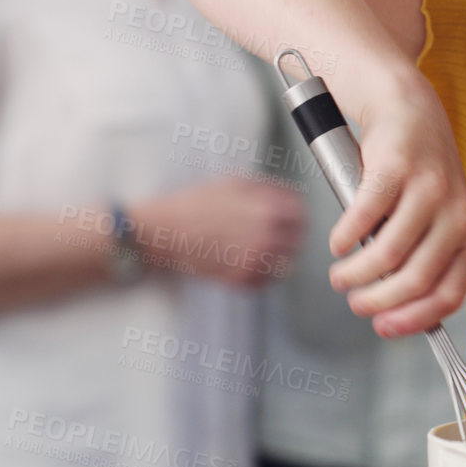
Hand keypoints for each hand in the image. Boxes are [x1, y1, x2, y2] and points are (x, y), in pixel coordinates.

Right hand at [131, 178, 306, 287]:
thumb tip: (292, 198)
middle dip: (287, 238)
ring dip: (275, 259)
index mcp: (269, 208)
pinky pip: (265, 282)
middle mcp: (267, 235)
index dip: (295, 217)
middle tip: (270, 237)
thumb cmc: (195, 204)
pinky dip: (259, 276)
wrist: (163, 231)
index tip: (288, 221)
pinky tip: (243, 263)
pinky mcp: (241, 280)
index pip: (302, 216)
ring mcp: (255, 260)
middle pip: (297, 241)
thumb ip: (269, 190)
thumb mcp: (236, 183)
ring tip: (253, 250)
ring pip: (285, 265)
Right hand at [323, 71, 465, 337]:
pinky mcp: (396, 167)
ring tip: (339, 275)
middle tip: (355, 302)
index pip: (450, 293)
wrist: (404, 104)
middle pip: (416, 279)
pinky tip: (338, 243)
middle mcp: (455, 212)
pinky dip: (344, 238)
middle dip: (377, 301)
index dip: (415, 320)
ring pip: (388, 253)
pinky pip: (365, 217)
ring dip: (354, 274)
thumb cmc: (414, 169)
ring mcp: (427, 188)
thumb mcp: (433, 216)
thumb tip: (396, 309)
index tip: (384, 328)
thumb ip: (421, 255)